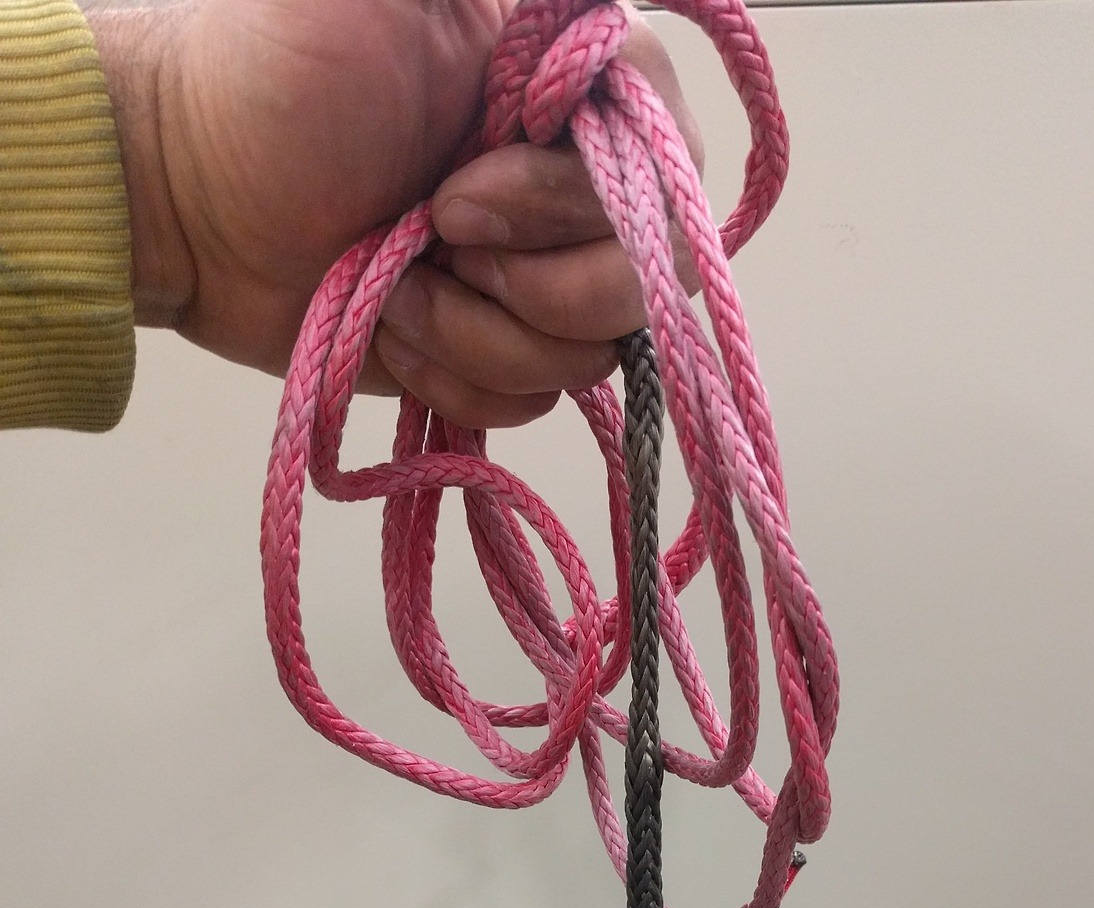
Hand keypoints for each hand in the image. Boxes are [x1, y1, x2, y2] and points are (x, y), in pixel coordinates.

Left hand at [86, 0, 702, 427]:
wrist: (187, 199)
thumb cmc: (267, 78)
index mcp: (563, 88)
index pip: (662, 156)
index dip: (572, 200)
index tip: (462, 191)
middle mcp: (568, 183)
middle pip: (643, 272)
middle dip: (527, 279)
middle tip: (430, 234)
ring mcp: (537, 275)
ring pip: (589, 351)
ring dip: (476, 331)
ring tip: (391, 286)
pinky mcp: (497, 350)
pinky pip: (532, 399)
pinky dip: (451, 374)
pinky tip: (388, 327)